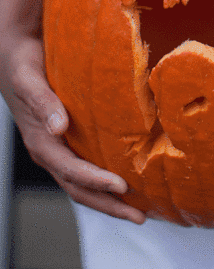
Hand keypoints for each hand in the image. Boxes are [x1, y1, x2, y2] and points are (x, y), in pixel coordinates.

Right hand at [0, 25, 145, 223]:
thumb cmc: (23, 65)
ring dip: (109, 198)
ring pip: (83, 183)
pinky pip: (86, 166)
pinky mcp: (68, 140)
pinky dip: (105, 179)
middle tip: (139, 216)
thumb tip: (58, 126)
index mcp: (41, 142)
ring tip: (139, 208)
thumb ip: (43, 102)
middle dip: (108, 204)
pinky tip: (127, 178)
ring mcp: (59, 148)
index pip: (71, 170)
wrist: (15, 55)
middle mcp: (50, 151)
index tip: (121, 186)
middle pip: (79, 188)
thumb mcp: (29, 80)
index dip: (96, 181)